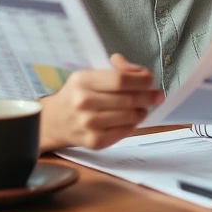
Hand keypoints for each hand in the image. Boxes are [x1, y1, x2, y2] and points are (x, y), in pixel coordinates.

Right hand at [39, 54, 163, 151]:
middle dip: (148, 97)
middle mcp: (84, 102)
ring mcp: (88, 124)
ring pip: (129, 117)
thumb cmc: (77, 94)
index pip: (121, 79)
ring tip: (142, 108)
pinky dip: (132, 125)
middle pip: (128, 99)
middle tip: (157, 96)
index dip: (141, 79)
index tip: (151, 80)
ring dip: (142, 111)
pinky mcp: (94, 141)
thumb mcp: (89, 75)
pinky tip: (130, 120)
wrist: (53, 121)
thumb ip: (116, 70)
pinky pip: (124, 132)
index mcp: (83, 80)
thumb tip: (140, 72)